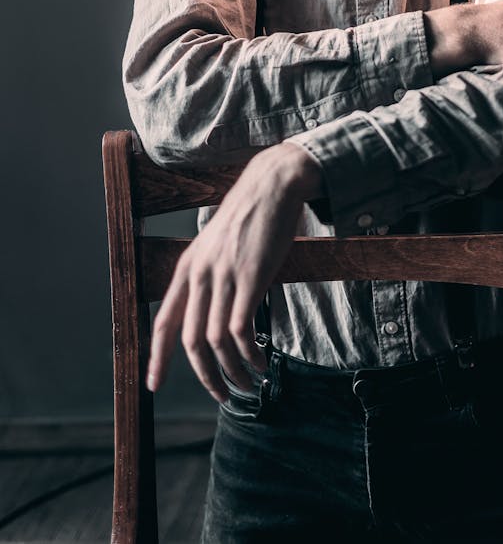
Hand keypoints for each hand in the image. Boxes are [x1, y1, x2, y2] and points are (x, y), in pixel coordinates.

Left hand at [147, 142, 322, 400]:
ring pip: (217, 341)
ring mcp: (224, 275)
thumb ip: (209, 275)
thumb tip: (211, 313)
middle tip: (223, 394)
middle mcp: (199, 273)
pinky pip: (243, 330)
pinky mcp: (250, 277)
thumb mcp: (217, 244)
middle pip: (190, 341)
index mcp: (187, 267)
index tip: (153, 385)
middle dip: (206, 376)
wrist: (273, 184)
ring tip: (248, 382)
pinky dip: (250, 354)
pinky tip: (262, 361)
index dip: (156, 357)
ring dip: (232, 371)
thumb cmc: (250, 216)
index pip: (163, 321)